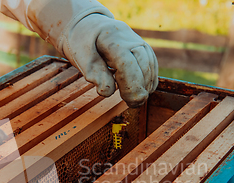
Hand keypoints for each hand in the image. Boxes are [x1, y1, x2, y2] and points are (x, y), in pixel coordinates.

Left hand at [28, 0, 157, 107]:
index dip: (131, 86)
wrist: (91, 27)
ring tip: (136, 101)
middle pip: (142, 65)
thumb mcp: (82, 57)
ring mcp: (139, 43)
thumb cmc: (85, 43)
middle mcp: (130, 39)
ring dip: (146, 86)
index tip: (129, 102)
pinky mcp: (144, 49)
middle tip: (133, 105)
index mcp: (112, 39)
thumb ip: (94, 74)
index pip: (127, 64)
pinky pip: (152, 65)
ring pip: (150, 66)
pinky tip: (143, 91)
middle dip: (140, 88)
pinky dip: (149, 80)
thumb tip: (107, 92)